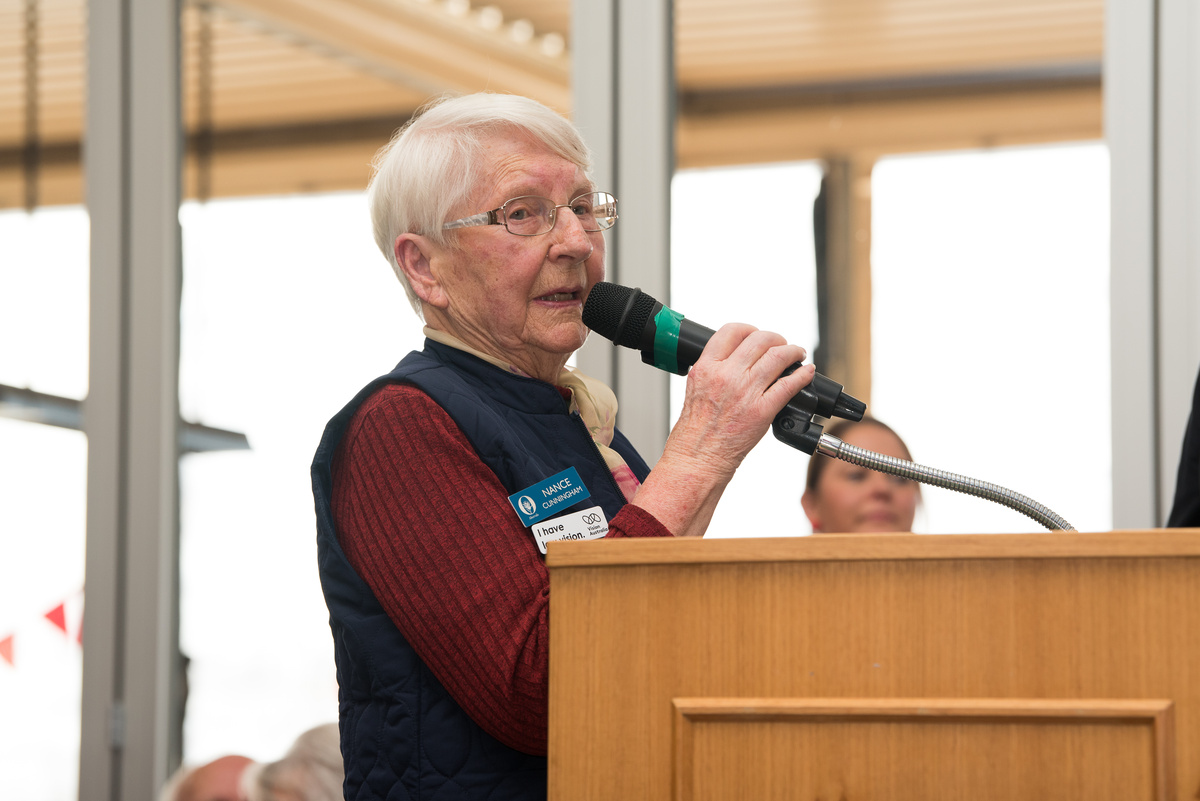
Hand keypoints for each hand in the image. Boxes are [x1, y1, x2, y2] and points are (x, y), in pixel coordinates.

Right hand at [630, 324, 814, 537]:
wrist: (698, 458)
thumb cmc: (695, 430)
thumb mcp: (696, 388)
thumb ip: (715, 370)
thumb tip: (738, 360)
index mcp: (706, 367)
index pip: (732, 331)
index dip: (751, 329)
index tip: (758, 334)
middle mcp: (726, 375)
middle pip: (760, 339)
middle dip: (776, 339)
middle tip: (782, 345)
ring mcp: (745, 392)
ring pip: (778, 357)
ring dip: (793, 351)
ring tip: (797, 355)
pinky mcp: (762, 411)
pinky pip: (789, 385)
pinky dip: (802, 375)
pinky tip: (806, 373)